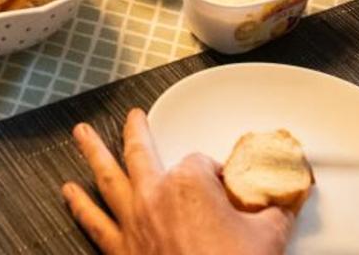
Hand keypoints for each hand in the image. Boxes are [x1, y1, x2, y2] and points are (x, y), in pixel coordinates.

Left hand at [63, 110, 292, 254]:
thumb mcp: (269, 236)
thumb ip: (276, 210)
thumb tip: (290, 196)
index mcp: (190, 183)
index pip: (203, 163)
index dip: (216, 175)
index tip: (225, 188)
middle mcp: (155, 194)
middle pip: (141, 152)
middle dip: (136, 132)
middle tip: (132, 117)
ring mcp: (134, 221)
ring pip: (108, 177)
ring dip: (93, 153)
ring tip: (81, 134)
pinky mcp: (120, 248)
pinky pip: (94, 222)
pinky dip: (80, 206)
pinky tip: (68, 193)